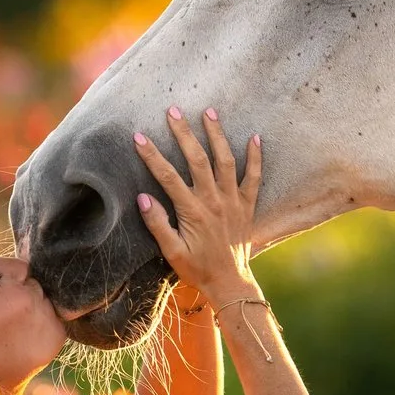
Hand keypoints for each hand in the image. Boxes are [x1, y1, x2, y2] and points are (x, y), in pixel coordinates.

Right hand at [133, 107, 263, 308]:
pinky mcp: (247, 205)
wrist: (230, 284)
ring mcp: (233, 201)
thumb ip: (158, 225)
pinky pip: (254, 177)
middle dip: (184, 133)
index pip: (168, 176)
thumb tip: (143, 198)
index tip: (139, 137)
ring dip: (217, 135)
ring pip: (226, 161)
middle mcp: (214, 201)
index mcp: (193, 212)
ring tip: (209, 111)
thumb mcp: (171, 253)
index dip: (152, 155)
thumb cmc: (197, 269)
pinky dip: (256, 157)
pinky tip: (255, 137)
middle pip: (197, 159)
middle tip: (174, 111)